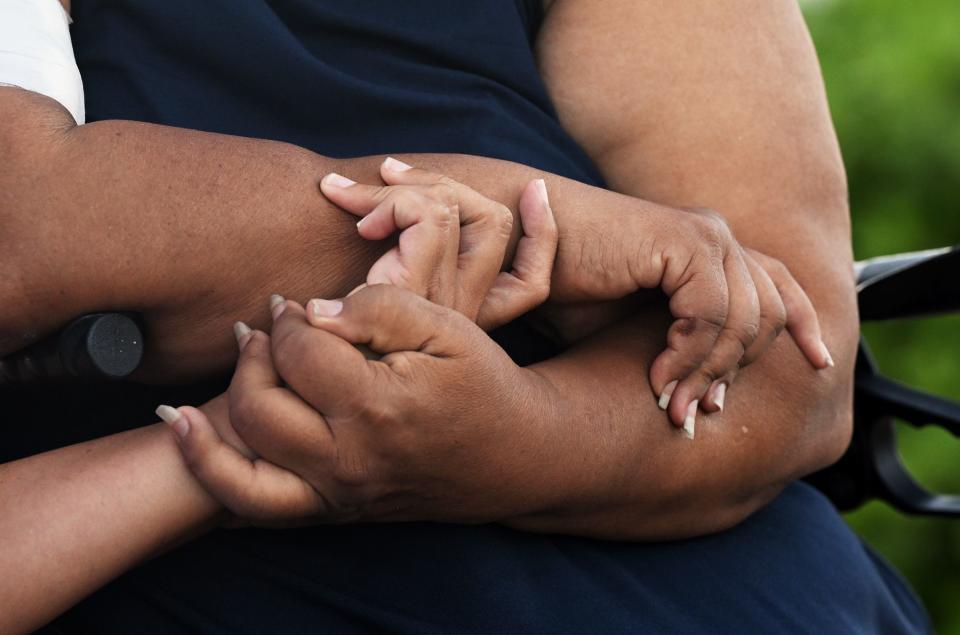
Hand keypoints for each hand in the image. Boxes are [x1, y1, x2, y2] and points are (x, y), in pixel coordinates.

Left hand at [165, 287, 557, 524]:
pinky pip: (254, 507)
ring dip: (213, 418)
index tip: (294, 305)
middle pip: (257, 406)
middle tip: (266, 330)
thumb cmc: (484, 385)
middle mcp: (349, 461)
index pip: (299, 351)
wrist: (515, 457)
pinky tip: (187, 434)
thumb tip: (313, 310)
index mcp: (379, 408)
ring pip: (240, 467)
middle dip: (252, 357)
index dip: (289, 319)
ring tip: (227, 372)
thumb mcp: (449, 328)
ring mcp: (338, 495)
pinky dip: (212, 472)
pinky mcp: (334, 512)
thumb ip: (381, 307)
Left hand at [317, 158, 557, 328]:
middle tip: (388, 172)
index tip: (534, 189)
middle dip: (441, 181)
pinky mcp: (411, 296)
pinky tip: (357, 225)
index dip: (543, 233)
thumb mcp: (369, 308)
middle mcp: (460, 313)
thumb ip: (393, 272)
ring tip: (350, 198)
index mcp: (462, 319)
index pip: (533, 284)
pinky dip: (388, 202)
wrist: (297, 389)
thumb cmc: (327, 344)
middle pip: (493, 224)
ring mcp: (438, 306)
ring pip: (451, 208)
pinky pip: (423, 216)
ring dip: (401, 187)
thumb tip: (391, 207)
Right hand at [542, 200, 831, 434]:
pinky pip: (711, 314)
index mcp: (709, 252)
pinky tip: (655, 377)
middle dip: (735, 373)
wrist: (520, 249)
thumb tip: (713, 397)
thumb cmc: (567, 291)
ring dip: (706, 374)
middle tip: (694, 414)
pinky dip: (687, 354)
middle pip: (769, 313)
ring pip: (743, 321)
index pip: (779, 287)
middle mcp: (715, 238)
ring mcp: (704, 235)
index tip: (822, 366)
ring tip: (670, 407)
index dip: (804, 325)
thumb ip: (681, 348)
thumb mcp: (635, 332)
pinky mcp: (682, 240)